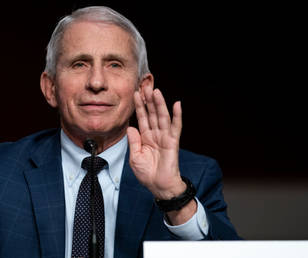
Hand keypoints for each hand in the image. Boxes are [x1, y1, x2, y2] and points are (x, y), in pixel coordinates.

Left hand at [127, 85, 184, 199]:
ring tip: (155, 91)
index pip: (141, 117)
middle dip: (148, 100)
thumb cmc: (147, 174)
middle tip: (144, 86)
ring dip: (159, 104)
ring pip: (162, 117)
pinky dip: (177, 116)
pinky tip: (177, 104)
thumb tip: (130, 127)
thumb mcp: (135, 157)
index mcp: (145, 137)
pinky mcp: (173, 142)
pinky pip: (175, 127)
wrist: (159, 186)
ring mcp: (165, 137)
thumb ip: (133, 142)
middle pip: (151, 113)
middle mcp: (155, 134)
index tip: (135, 94)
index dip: (138, 106)